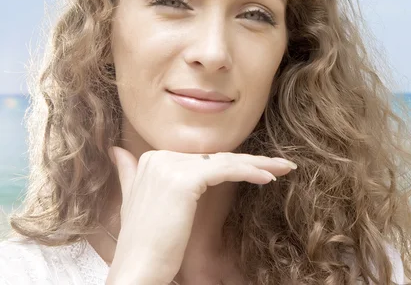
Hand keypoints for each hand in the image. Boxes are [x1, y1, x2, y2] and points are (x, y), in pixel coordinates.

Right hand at [104, 146, 296, 283]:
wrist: (137, 269)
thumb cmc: (144, 243)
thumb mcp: (134, 201)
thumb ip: (129, 172)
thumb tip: (116, 150)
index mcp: (152, 159)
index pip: (205, 158)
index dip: (236, 162)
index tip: (262, 167)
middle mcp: (160, 156)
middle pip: (218, 157)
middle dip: (254, 161)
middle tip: (282, 165)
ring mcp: (171, 166)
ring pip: (226, 161)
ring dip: (260, 165)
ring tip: (285, 169)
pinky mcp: (185, 179)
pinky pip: (225, 170)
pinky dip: (250, 172)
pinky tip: (269, 179)